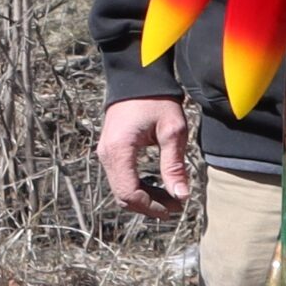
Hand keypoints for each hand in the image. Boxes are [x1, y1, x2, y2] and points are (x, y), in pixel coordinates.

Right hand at [99, 95, 191, 219]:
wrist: (137, 78)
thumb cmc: (157, 100)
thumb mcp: (172, 131)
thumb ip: (174, 165)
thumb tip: (181, 196)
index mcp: (119, 150)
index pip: (130, 193)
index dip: (153, 206)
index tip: (177, 207)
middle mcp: (106, 154)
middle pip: (123, 196)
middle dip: (150, 206)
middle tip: (177, 206)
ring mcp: (105, 153)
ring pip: (120, 190)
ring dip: (144, 199)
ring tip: (170, 198)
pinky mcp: (109, 151)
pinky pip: (120, 179)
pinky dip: (138, 188)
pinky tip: (158, 186)